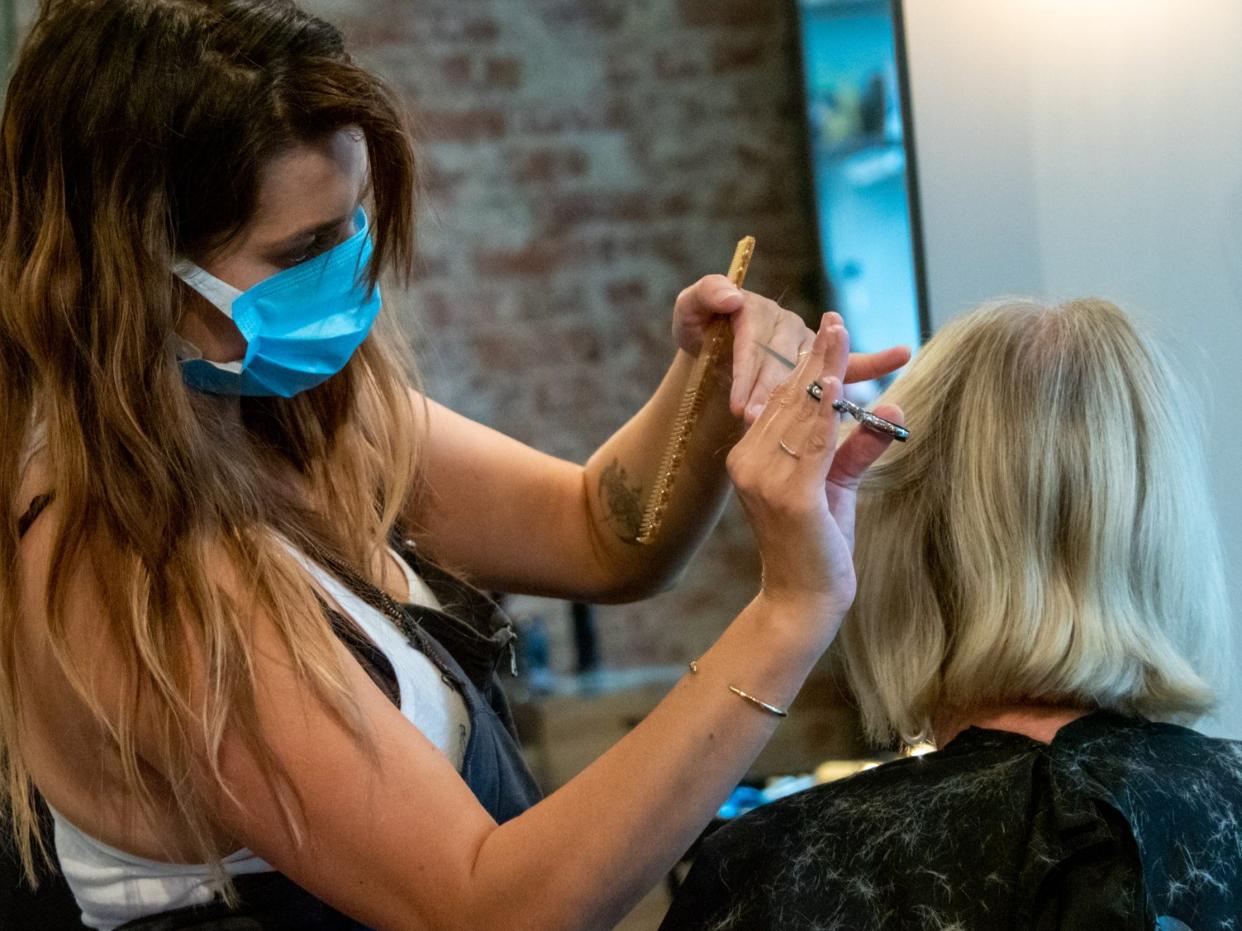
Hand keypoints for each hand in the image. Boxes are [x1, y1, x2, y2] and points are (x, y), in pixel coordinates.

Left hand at [671, 276, 910, 424]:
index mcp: (755, 307)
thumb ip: (703, 297)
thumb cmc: (701, 326)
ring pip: (811, 372)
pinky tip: (902, 354)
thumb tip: (732, 296)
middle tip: (768, 424)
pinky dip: (876, 359)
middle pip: (783, 363)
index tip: (741, 407)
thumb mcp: (689, 310)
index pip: (754, 345)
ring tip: (811, 415)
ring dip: (814, 393)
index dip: (749, 375)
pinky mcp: (824, 359)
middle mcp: (785, 321)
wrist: (713, 340)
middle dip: (777, 394)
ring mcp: (806, 339)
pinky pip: (852, 361)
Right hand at [725, 314, 904, 636]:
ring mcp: (765, 479)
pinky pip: (811, 445)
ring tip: (837, 335)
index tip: (829, 328)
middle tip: (835, 319)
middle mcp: (749, 463)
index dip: (808, 364)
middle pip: (790, 400)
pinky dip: (825, 412)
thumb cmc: (818, 544)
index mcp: (751, 457)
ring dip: (823, 372)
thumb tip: (892, 409)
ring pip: (800, 415)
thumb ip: (857, 446)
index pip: (783, 401)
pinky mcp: (789, 496)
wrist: (805, 599)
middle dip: (817, 358)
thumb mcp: (838, 485)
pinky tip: (837, 384)